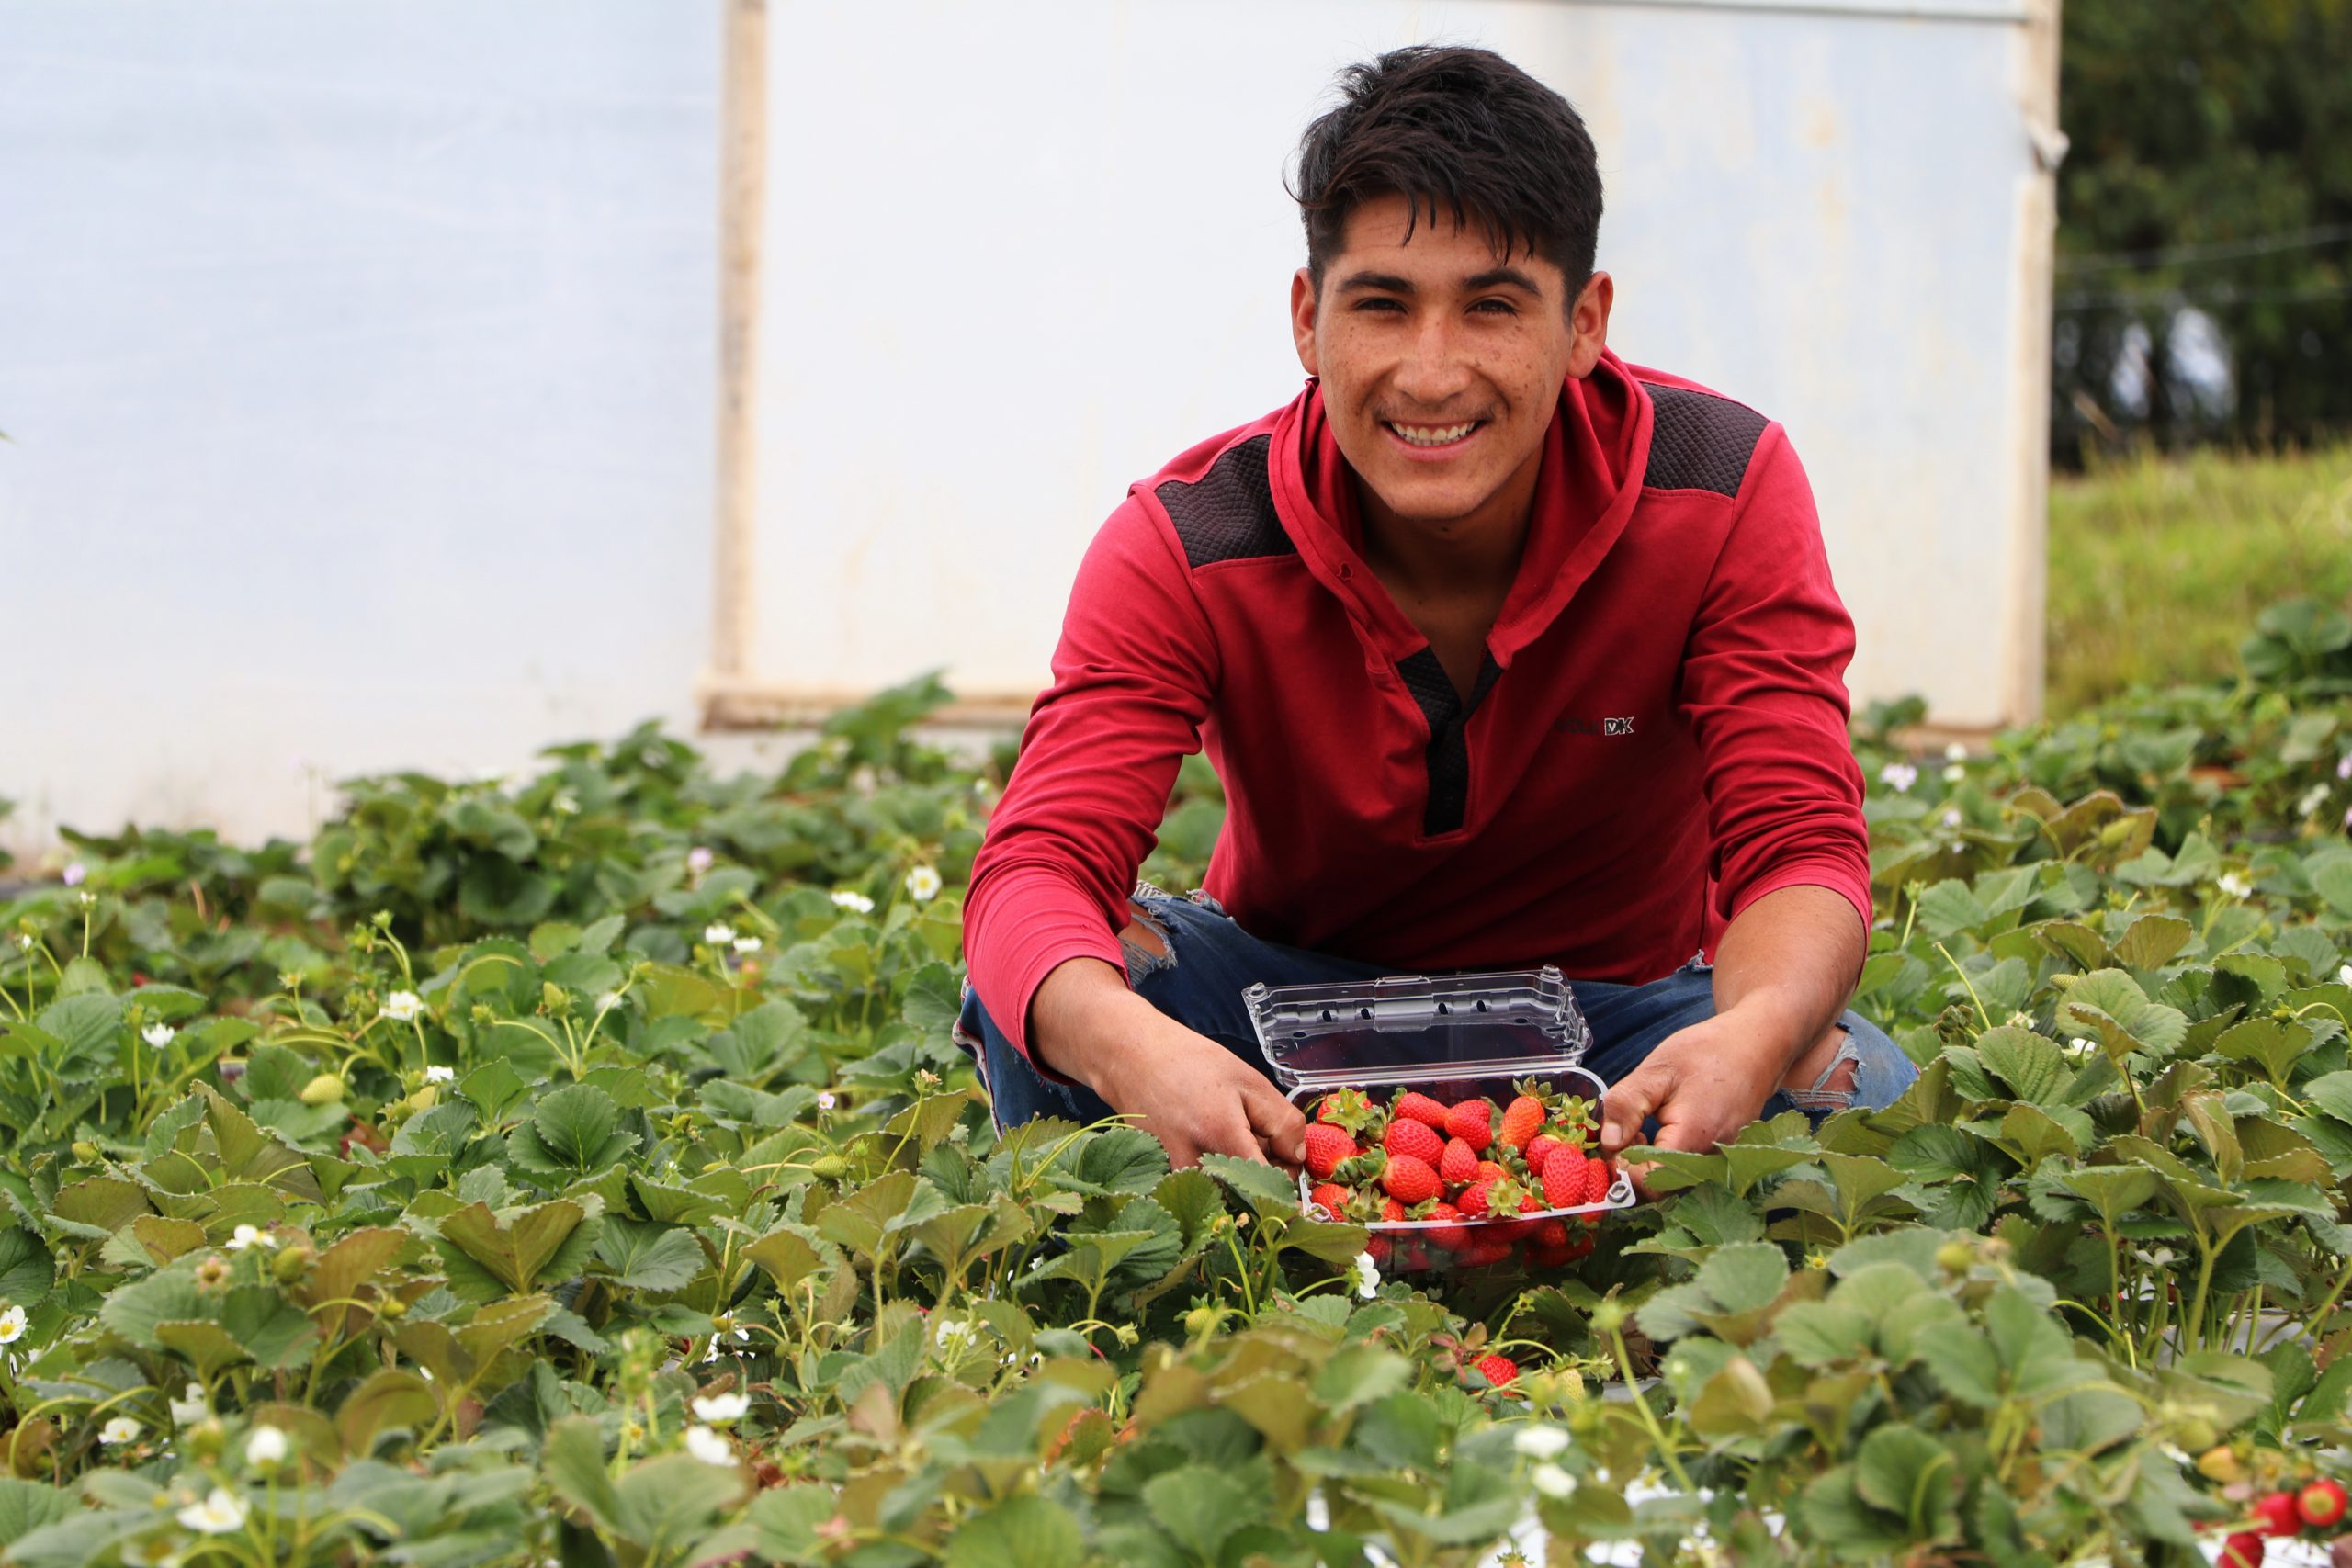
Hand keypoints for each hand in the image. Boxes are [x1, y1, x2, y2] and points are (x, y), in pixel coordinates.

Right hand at [1085, 1011, 1307, 1170]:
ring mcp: (1175, 1175)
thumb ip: (1282, 1121)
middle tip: (1260, 1140)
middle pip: (1248, 1193)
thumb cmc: (1190, 1063)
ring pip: (1226, 1191)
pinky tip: (1209, 1144)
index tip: (1290, 1160)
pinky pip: (1204, 1186)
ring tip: (1230, 1137)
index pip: (1268, 1185)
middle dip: (1264, 1173)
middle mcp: (1196, 1165)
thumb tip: (1298, 1157)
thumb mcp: (1249, 1080)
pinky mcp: (1163, 1178)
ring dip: (1239, 1172)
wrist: (1132, 1059)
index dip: (1286, 1177)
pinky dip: (1217, 1171)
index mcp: (1222, 1137)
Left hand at [1597, 1011, 1784, 1195]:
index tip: (1610, 1142)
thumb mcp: (1657, 1070)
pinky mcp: (1721, 1158)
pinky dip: (1665, 1155)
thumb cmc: (1708, 1053)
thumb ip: (1627, 1105)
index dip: (1620, 1169)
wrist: (1755, 1047)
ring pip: (1670, 1177)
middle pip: (1658, 1184)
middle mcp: (1710, 1161)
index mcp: (1692, 1140)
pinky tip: (1662, 1129)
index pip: (1648, 1184)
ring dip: (1648, 1159)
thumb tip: (1607, 1142)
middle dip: (1631, 1163)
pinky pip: (1685, 1168)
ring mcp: (1719, 1162)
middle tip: (1625, 1128)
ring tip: (1645, 1124)